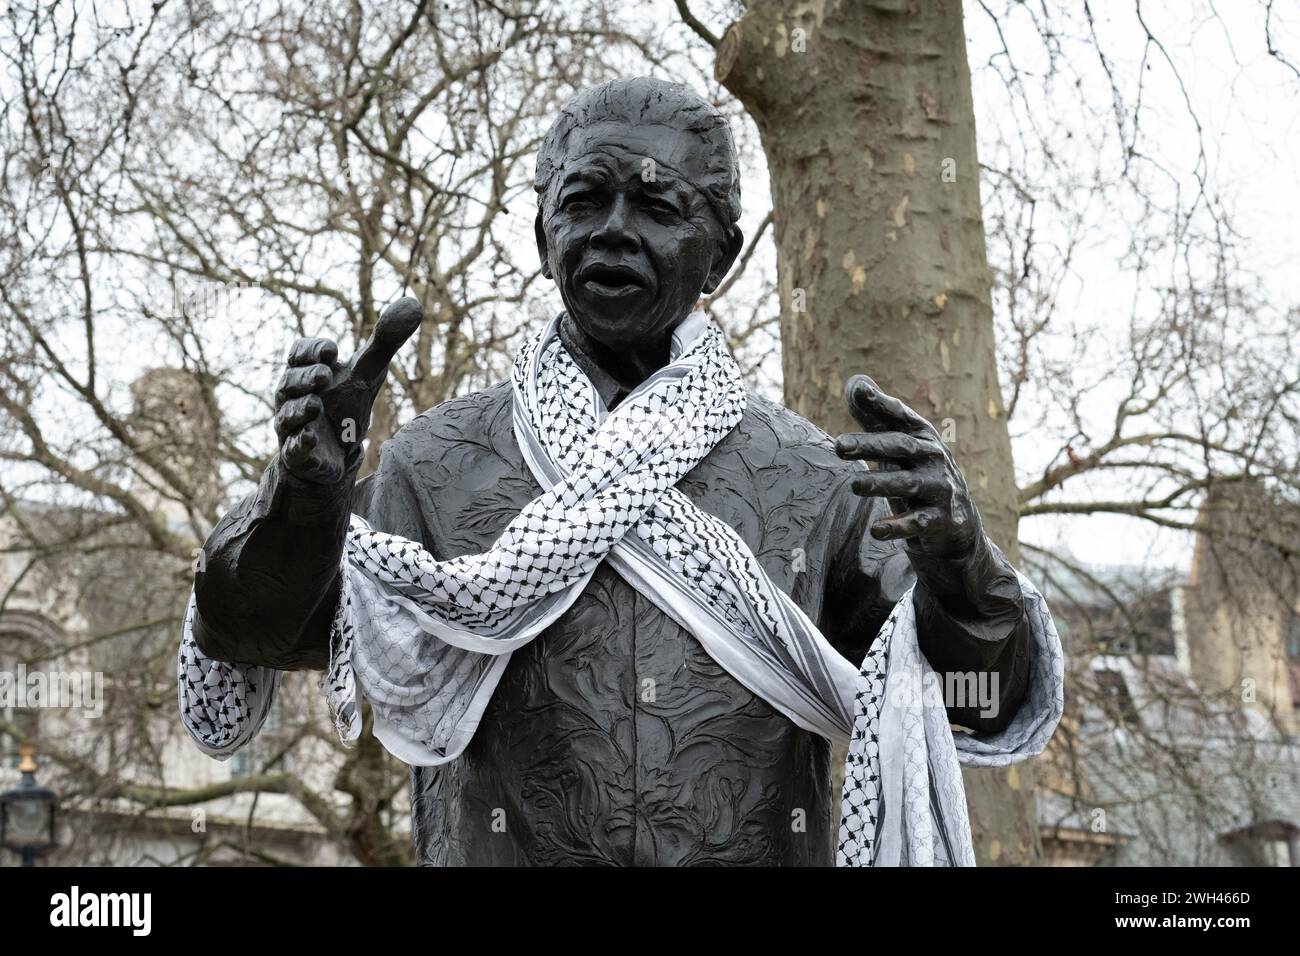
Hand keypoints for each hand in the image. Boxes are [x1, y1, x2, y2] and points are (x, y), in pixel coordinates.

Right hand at [273, 297, 421, 484]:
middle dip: (305, 377)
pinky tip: (312, 437)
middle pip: (288, 381)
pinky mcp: (298, 454)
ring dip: (300, 408)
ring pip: (287, 415)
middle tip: (324, 376)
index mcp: (306, 371)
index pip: (299, 352)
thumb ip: (386, 340)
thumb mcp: (369, 370)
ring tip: (317, 403)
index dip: (312, 349)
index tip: (332, 352)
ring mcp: (293, 426)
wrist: (338, 450)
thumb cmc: (347, 402)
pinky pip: (293, 448)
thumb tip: (413, 302)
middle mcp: (293, 397)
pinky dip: (301, 442)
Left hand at [834, 374, 979, 558]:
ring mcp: (940, 490)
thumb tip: (855, 383)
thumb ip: (877, 418)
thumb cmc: (918, 475)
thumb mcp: (901, 446)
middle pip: (901, 447)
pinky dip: (897, 527)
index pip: (901, 417)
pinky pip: (918, 523)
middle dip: (870, 445)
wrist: (957, 524)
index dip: (881, 404)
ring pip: (909, 484)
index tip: (859, 392)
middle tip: (838, 445)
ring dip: (881, 484)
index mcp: (922, 438)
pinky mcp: (941, 521)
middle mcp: (934, 459)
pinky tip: (876, 531)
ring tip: (854, 484)